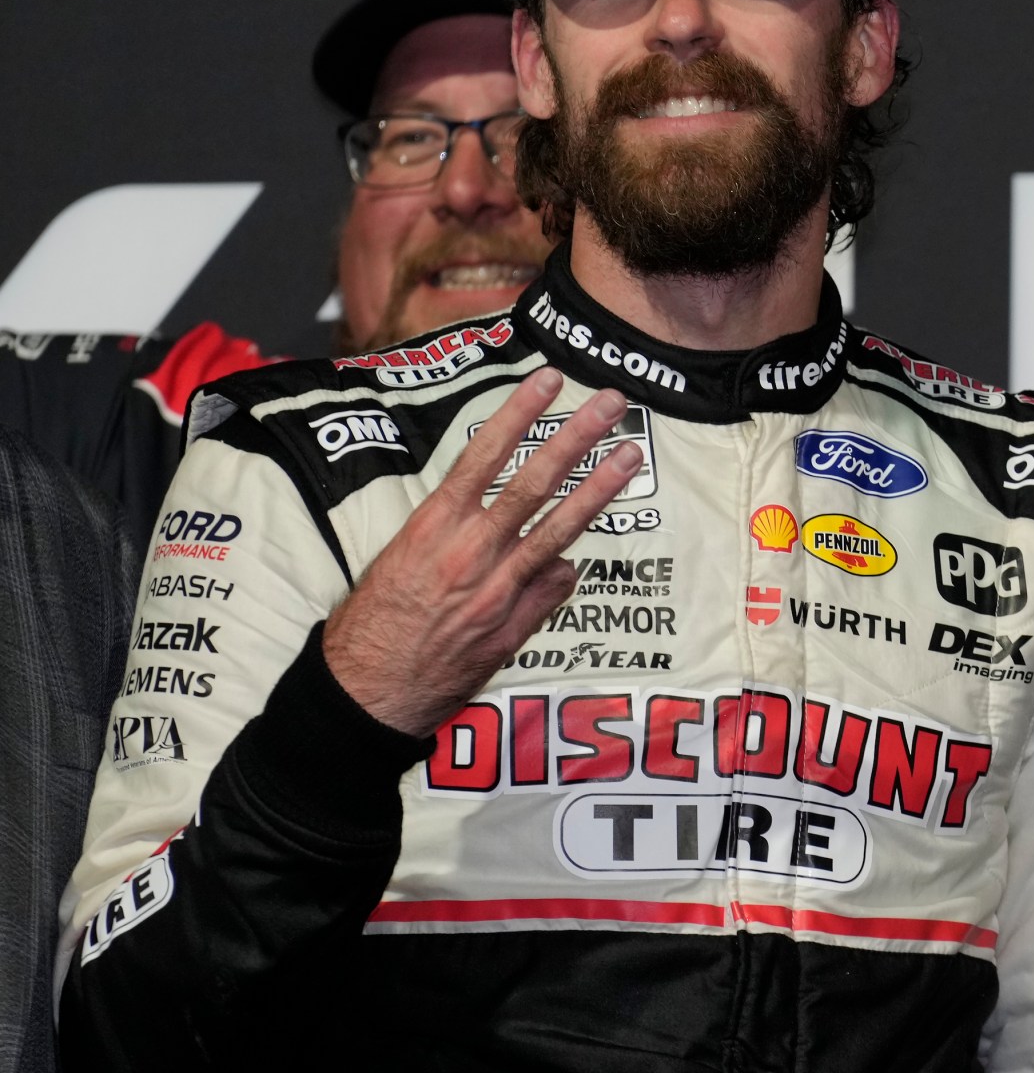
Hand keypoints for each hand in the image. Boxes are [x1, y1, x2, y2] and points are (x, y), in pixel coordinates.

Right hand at [323, 369, 641, 735]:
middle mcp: (469, 552)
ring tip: (629, 457)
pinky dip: (563, 569)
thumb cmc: (371, 623)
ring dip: (598, 490)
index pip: (482, 456)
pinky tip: (568, 563)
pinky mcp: (513, 627)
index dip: (518, 414)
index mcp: (431, 526)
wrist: (365, 694)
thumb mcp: (396, 559)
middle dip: (577, 439)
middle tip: (611, 404)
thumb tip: (489, 514)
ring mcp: (497, 590)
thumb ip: (447, 532)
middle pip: (533, 483)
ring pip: (558, 530)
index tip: (548, 379)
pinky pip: (554, 586)